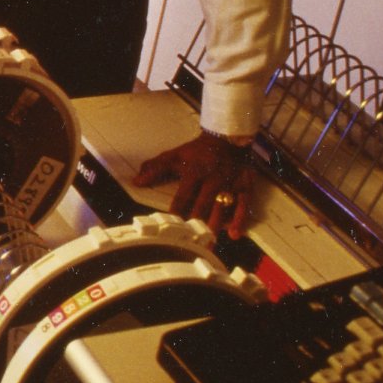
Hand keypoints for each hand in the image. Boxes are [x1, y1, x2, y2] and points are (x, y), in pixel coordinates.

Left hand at [131, 130, 257, 238]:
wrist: (225, 139)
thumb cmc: (197, 151)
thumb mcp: (174, 156)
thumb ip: (155, 168)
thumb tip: (137, 180)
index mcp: (194, 171)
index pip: (183, 195)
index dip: (177, 212)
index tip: (172, 227)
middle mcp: (212, 178)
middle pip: (203, 205)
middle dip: (197, 223)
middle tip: (191, 242)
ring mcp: (229, 183)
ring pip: (222, 208)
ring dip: (216, 227)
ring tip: (209, 244)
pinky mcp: (244, 186)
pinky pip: (244, 205)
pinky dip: (240, 220)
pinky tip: (234, 235)